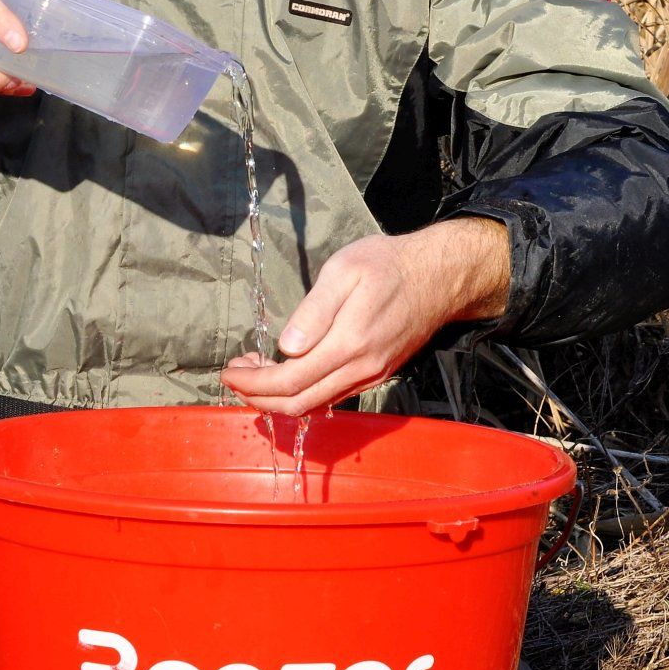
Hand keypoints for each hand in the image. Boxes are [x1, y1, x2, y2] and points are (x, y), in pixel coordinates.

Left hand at [222, 218, 509, 416]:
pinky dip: (303, 393)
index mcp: (349, 343)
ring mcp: (371, 376)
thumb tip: (287, 346)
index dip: (253, 383)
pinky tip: (288, 372)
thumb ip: (315, 310)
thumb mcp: (345, 270)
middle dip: (258, 396)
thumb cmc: (387, 264)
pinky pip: (333, 397)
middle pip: (299, 403)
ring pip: (316, 405)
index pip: (290, 380)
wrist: (439, 276)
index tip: (228, 371)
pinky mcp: (377, 375)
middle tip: (235, 374)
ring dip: (279, 397)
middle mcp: (361, 369)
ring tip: (255, 372)